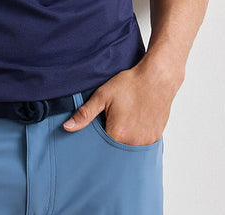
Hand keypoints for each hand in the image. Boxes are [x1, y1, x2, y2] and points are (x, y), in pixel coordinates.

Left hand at [62, 59, 179, 145]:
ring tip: (126, 118)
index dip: (98, 135)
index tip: (100, 124)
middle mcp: (133, 142)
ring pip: (128, 147)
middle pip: (114, 148)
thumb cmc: (130, 84)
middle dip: (111, 136)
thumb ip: (85, 114)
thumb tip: (67, 127)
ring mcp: (146, 142)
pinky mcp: (155, 138)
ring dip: (124, 137)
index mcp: (117, 134)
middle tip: (114, 118)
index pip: (99, 146)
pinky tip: (136, 120)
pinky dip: (136, 136)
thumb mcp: (103, 95)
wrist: (157, 77)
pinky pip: (141, 144)